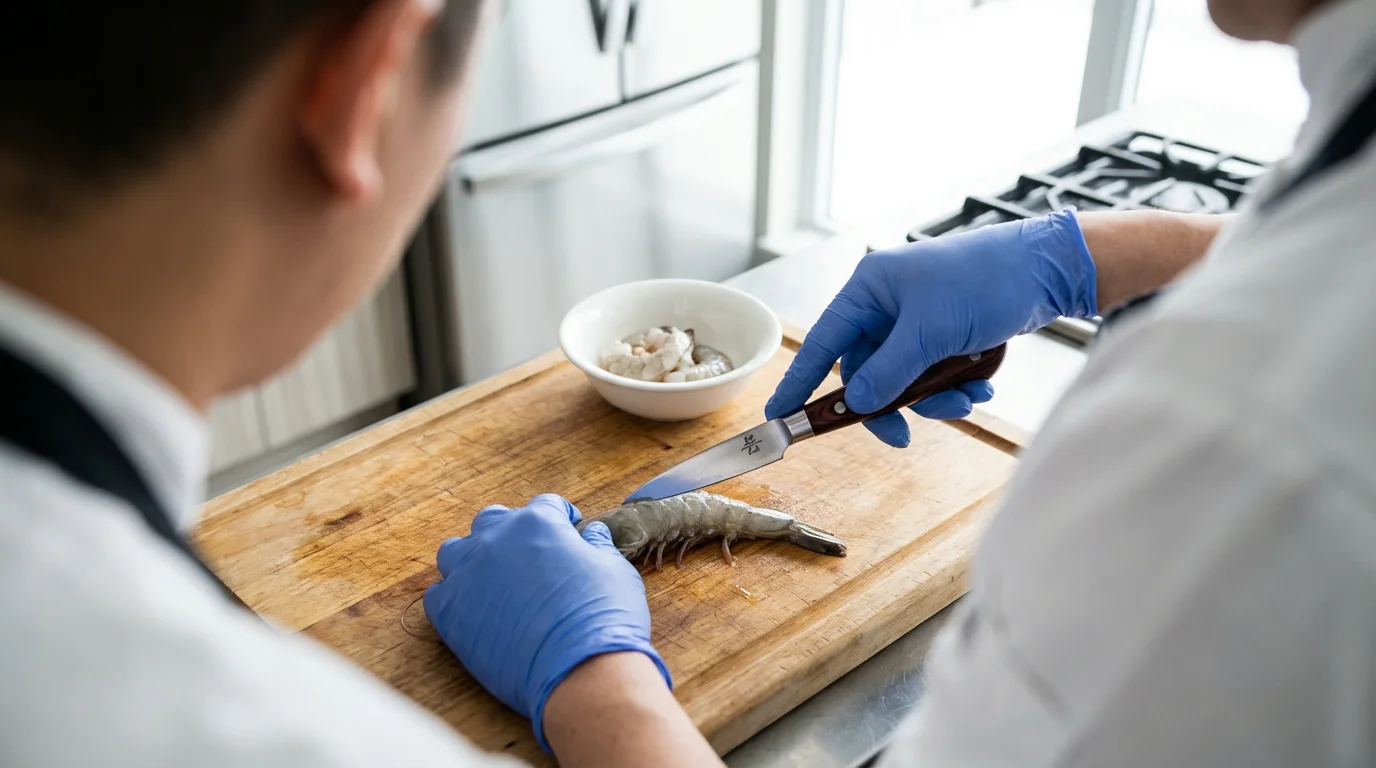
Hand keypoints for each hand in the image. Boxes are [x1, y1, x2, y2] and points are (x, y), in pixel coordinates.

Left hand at [424, 494, 670, 751]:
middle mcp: (496, 539)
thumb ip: (598, 547)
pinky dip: (453, 598)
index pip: (545, 505)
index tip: (568, 527)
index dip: (560, 516)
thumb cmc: (603, 617)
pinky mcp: (449, 612)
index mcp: (538, 523)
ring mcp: (467, 574)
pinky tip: (474, 612)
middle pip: (493, 520)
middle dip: (511, 531)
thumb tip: (593, 534)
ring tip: (491, 579)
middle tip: (529, 555)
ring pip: (455, 551)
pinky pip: (438, 594)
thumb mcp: (615, 570)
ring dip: (472, 558)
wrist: (578, 670)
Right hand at [765, 210, 1096, 446]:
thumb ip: (889, 371)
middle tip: (901, 435)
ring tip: (967, 398)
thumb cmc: (986, 280)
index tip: (779, 413)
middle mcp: (887, 305)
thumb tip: (859, 404)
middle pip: (867, 371)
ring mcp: (917, 320)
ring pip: (903, 379)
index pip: (823, 341)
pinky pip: (933, 375)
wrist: (1048, 270)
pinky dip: (955, 387)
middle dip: (892, 402)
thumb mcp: (931, 331)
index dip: (800, 380)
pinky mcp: (945, 334)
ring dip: (933, 399)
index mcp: (870, 289)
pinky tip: (983, 384)